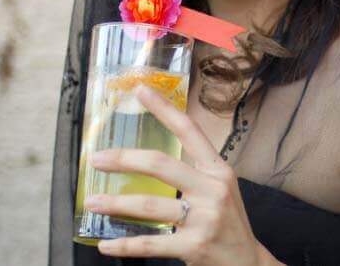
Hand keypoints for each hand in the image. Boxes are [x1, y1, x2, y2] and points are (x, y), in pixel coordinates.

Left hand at [85, 85, 281, 265]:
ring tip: (92, 202)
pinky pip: (150, 244)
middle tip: (97, 159)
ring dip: (115, 203)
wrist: (247, 261)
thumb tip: (150, 159)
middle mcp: (213, 189)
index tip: (141, 91)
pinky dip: (124, 245)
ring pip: (149, 206)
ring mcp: (204, 218)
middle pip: (161, 165)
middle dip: (124, 159)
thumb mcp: (220, 188)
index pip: (189, 131)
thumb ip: (194, 173)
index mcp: (218, 170)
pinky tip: (107, 243)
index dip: (164, 110)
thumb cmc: (228, 221)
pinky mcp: (194, 246)